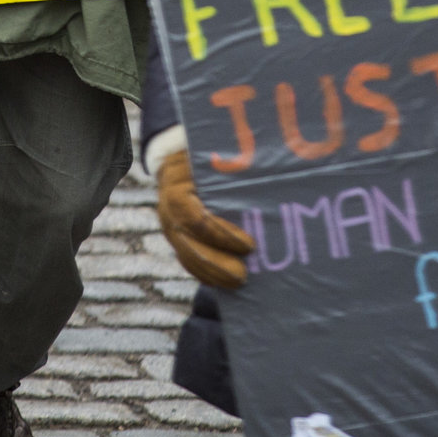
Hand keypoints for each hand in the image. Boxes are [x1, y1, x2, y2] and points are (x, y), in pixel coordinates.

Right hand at [156, 150, 252, 289]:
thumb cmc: (206, 154)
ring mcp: (169, 225)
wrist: (177, 155)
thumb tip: (270, 179)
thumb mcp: (214, 155)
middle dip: (216, 263)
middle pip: (188, 244)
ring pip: (186, 256)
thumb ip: (233, 168)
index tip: (249, 245)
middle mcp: (167, 209)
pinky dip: (205, 274)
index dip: (221, 235)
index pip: (194, 217)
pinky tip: (223, 282)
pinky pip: (186, 261)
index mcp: (175, 185)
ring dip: (212, 273)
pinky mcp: (176, 237)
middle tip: (243, 275)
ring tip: (239, 282)